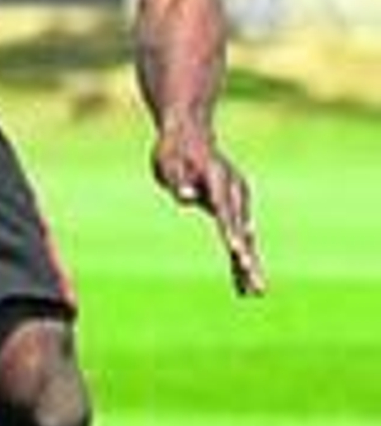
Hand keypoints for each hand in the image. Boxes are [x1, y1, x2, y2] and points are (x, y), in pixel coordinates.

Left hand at [152, 122, 265, 295]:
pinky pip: (238, 236)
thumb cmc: (173, 150)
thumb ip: (178, 181)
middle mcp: (234, 191)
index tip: (236, 251)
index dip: (231, 230)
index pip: (225, 209)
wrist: (188, 134)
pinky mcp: (233, 207)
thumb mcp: (169, 163)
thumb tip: (186, 198)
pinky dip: (241, 257)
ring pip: (244, 237)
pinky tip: (243, 284)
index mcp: (218, 178)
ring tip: (256, 292)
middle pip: (241, 229)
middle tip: (257, 285)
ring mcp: (237, 199)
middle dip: (248, 258)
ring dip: (249, 265)